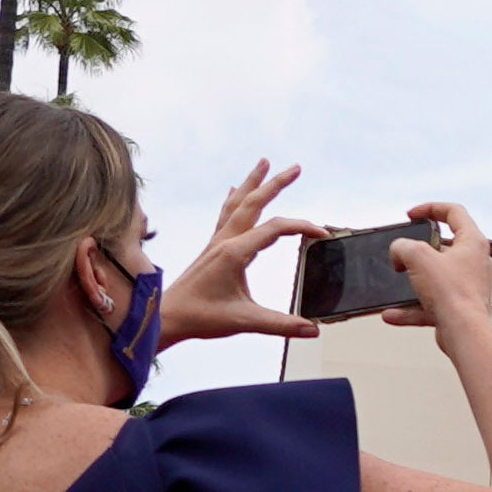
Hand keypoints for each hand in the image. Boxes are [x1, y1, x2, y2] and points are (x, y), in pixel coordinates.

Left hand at [159, 159, 318, 342]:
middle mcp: (225, 241)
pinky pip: (225, 215)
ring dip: (252, 183)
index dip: (302, 227)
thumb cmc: (201, 317)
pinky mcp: (212, 249)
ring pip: (238, 203)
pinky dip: (234, 199)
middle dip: (275, 183)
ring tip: (263, 163)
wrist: (168, 317)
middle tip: (295, 168)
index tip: (323, 234)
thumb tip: (313, 328)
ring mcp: (217, 242)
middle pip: (253, 202)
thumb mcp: (245, 321)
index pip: (275, 229)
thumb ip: (281, 324)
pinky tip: (234, 191)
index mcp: (234, 253)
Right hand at [385, 196, 491, 339]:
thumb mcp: (418, 257)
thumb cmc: (455, 296)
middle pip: (445, 246)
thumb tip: (399, 252)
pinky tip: (393, 313)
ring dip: (414, 281)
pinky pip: (431, 304)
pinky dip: (411, 308)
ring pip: (437, 277)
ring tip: (399, 283)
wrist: (464, 333)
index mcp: (473, 242)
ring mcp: (469, 286)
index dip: (431, 208)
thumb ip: (403, 246)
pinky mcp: (460, 307)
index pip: (454, 212)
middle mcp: (476, 263)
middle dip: (421, 249)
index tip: (413, 215)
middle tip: (406, 253)